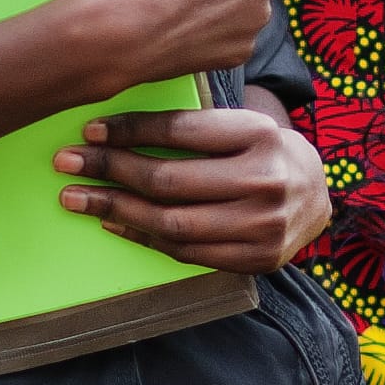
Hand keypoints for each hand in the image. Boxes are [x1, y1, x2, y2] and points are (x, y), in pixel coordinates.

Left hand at [53, 99, 330, 271]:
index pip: (182, 131)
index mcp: (260, 135)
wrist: (317, 195)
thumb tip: (113, 131)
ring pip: (171, 222)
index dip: (131, 130)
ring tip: (76, 197)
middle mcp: (265, 181)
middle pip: (170, 180)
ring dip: (115, 208)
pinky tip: (112, 220)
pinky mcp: (255, 259)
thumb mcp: (240, 125)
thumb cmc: (265, 151)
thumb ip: (192, 128)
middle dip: (110, 170)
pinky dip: (142, 236)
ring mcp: (262, 226)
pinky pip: (185, 251)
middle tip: (68, 163)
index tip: (90, 130)